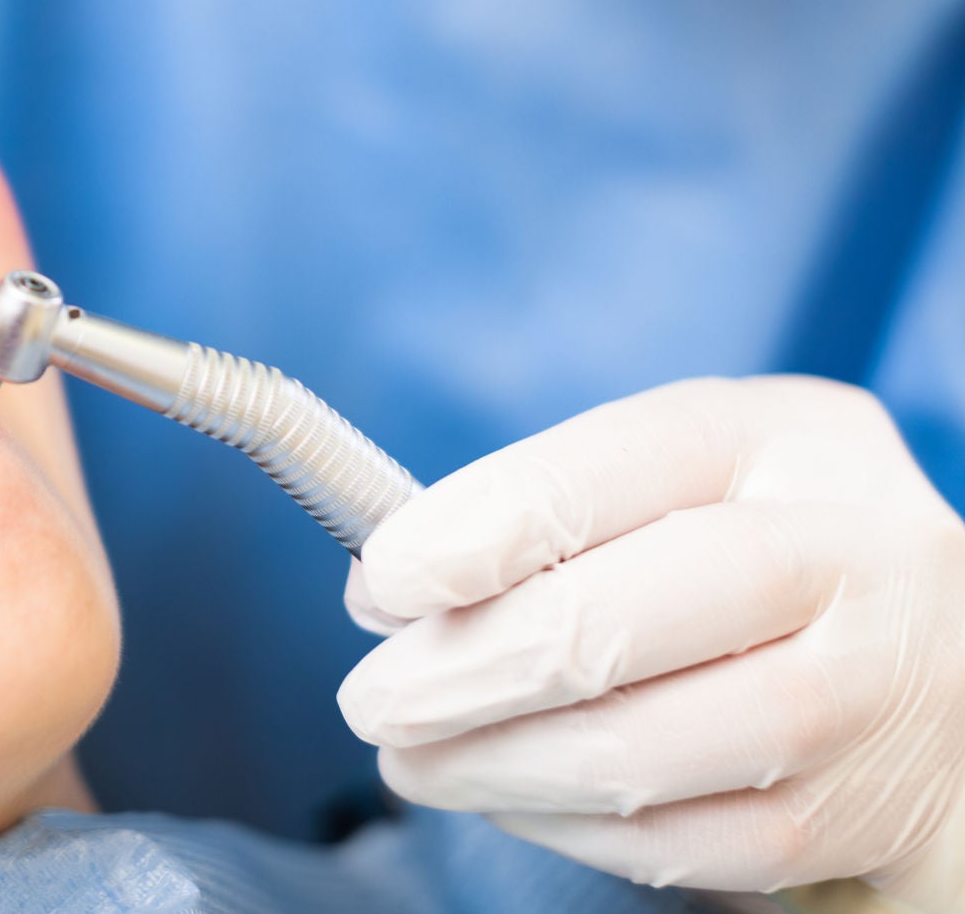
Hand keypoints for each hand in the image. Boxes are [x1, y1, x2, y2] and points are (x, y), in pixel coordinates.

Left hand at [339, 376, 964, 909]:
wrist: (947, 672)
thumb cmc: (763, 565)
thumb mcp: (684, 488)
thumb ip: (551, 516)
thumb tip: (391, 590)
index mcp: (792, 440)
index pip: (619, 463)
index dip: (479, 527)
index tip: (383, 580)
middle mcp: (859, 553)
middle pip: (617, 619)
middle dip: (461, 671)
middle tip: (372, 700)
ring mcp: (879, 692)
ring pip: (642, 751)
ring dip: (493, 767)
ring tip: (412, 761)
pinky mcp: (869, 815)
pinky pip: (685, 840)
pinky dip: (567, 828)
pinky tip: (508, 798)